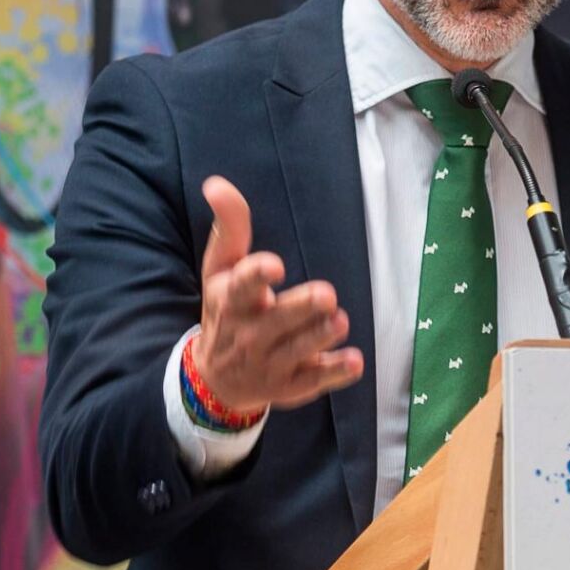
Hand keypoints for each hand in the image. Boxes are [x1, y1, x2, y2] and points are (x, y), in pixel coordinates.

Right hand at [191, 176, 364, 412]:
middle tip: (326, 296)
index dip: (256, 276)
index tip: (274, 265)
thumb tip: (216, 184)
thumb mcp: (220, 269)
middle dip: (301, 308)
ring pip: (298, 351)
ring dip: (320, 337)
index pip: (242, 287)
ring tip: (339, 322)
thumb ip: (229, 227)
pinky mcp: (290, 386)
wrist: (215, 378)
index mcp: (231, 301)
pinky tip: (355, 362)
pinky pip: (314, 381)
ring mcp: (270, 364)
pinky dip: (334, 374)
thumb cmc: (226, 310)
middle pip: (277, 321)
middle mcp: (249, 334)